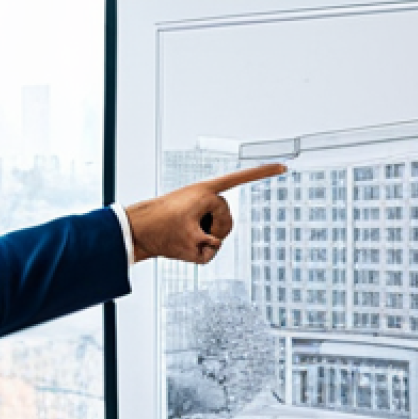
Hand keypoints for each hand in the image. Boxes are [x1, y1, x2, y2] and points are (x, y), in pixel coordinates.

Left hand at [125, 163, 285, 263]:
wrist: (133, 230)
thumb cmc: (159, 232)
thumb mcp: (190, 246)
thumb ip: (210, 250)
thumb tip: (212, 248)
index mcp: (206, 193)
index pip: (241, 179)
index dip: (264, 173)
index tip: (284, 168)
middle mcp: (202, 195)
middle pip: (227, 218)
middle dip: (217, 233)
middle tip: (195, 240)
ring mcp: (195, 205)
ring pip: (214, 226)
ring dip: (204, 238)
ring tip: (181, 240)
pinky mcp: (188, 216)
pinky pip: (203, 230)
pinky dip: (197, 242)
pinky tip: (182, 244)